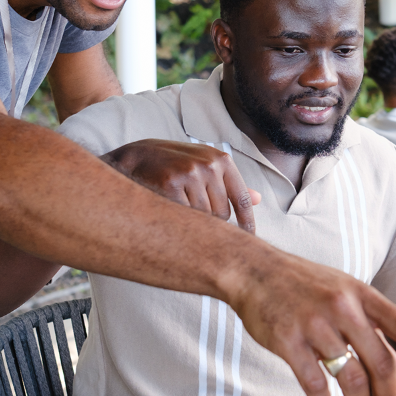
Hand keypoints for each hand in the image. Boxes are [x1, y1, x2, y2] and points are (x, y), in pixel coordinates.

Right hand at [103, 139, 260, 232]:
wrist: (137, 155)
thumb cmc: (176, 164)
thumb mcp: (205, 166)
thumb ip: (229, 183)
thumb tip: (258, 199)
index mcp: (222, 160)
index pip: (241, 199)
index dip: (246, 223)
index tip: (248, 239)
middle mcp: (209, 165)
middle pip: (222, 214)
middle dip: (210, 221)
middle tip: (192, 213)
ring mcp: (189, 173)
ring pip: (203, 218)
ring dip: (193, 221)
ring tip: (179, 208)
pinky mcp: (170, 184)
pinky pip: (184, 216)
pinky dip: (178, 219)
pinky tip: (169, 210)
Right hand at [226, 253, 395, 395]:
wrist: (254, 269)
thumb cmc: (302, 282)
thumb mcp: (344, 294)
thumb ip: (372, 327)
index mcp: (361, 295)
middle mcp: (342, 308)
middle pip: (381, 364)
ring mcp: (315, 324)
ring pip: (350, 378)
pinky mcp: (288, 341)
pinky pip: (314, 383)